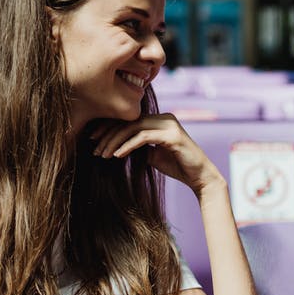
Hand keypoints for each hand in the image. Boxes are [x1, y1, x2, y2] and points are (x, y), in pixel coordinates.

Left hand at [89, 114, 224, 194]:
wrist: (200, 177)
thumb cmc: (178, 167)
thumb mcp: (153, 155)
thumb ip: (139, 147)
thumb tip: (117, 147)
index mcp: (160, 120)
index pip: (129, 120)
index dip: (109, 128)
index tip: (93, 140)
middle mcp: (165, 117)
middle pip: (128, 121)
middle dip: (108, 134)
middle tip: (93, 148)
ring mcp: (169, 124)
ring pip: (133, 127)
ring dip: (114, 141)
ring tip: (102, 154)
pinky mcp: (172, 135)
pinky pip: (143, 137)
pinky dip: (127, 145)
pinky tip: (117, 155)